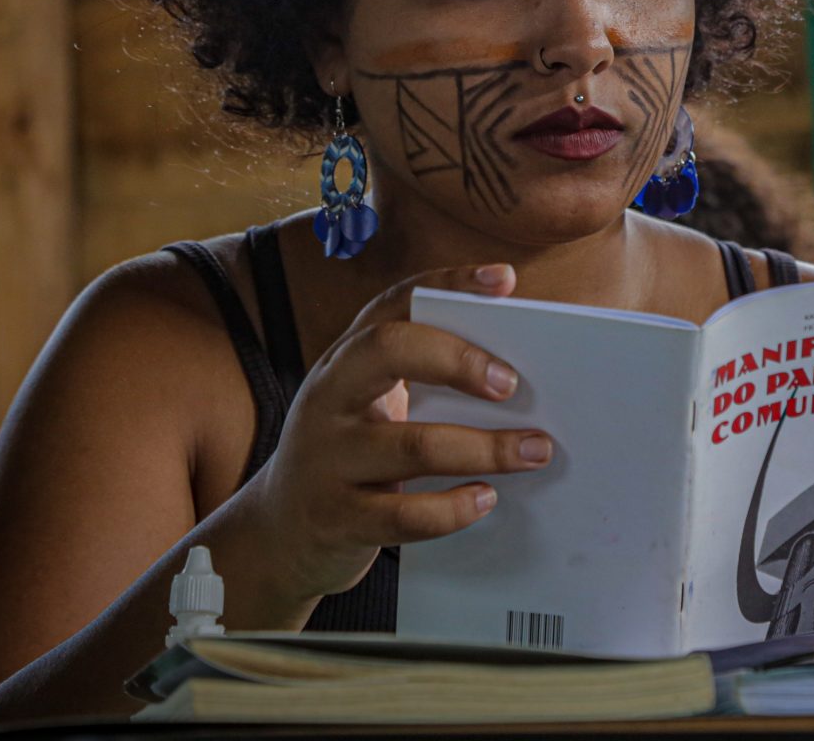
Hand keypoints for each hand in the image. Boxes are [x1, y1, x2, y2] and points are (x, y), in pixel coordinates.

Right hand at [242, 262, 553, 603]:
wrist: (279, 533)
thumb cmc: (351, 455)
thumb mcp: (372, 405)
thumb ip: (426, 382)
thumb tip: (522, 376)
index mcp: (346, 358)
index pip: (395, 303)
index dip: (450, 283)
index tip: (505, 281)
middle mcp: (329, 396)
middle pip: (389, 351)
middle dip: (459, 359)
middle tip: (513, 384)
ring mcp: (326, 457)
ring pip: (410, 444)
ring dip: (484, 448)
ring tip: (534, 450)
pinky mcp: (336, 518)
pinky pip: (402, 514)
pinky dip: (451, 509)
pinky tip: (485, 500)